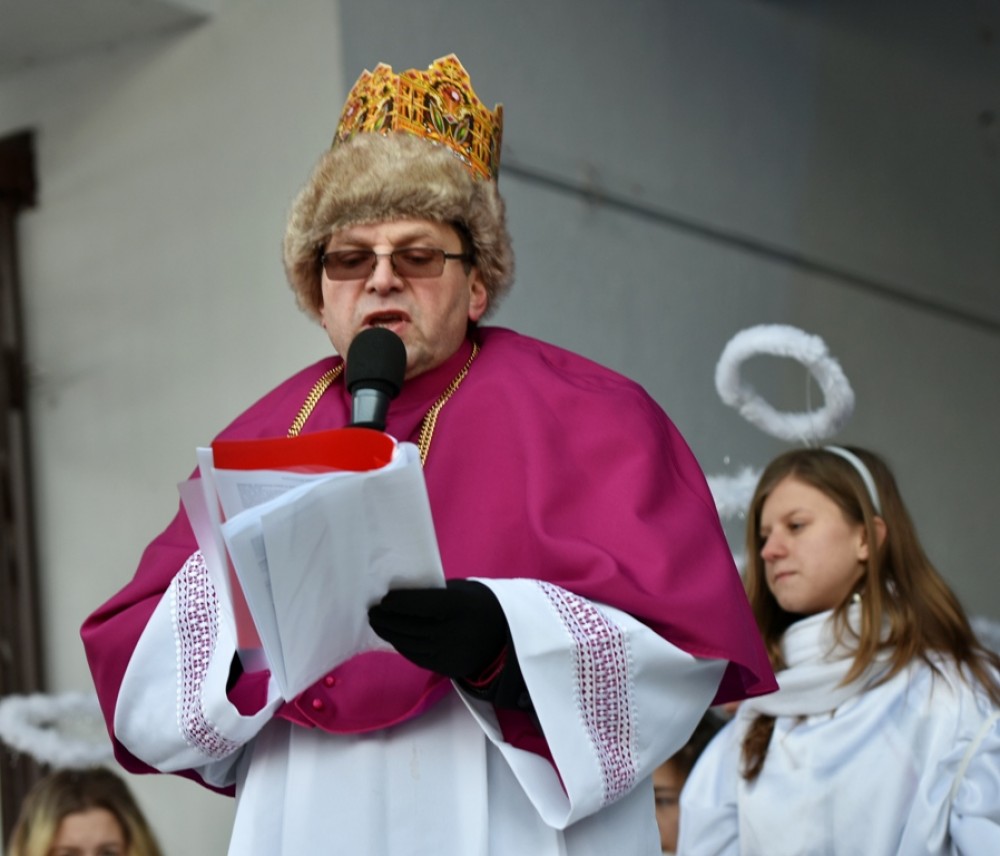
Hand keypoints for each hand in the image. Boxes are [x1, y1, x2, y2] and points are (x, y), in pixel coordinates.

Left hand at [367, 579, 507, 678]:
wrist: (505, 637)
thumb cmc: (477, 605)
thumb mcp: (461, 591)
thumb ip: (433, 593)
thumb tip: (400, 595)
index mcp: (459, 606)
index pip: (421, 604)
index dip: (399, 603)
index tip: (384, 599)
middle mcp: (454, 632)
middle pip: (411, 626)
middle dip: (388, 619)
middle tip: (372, 612)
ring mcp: (450, 653)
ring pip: (411, 644)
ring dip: (390, 634)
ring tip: (378, 624)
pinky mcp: (448, 668)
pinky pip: (417, 657)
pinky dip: (402, 646)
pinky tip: (394, 637)